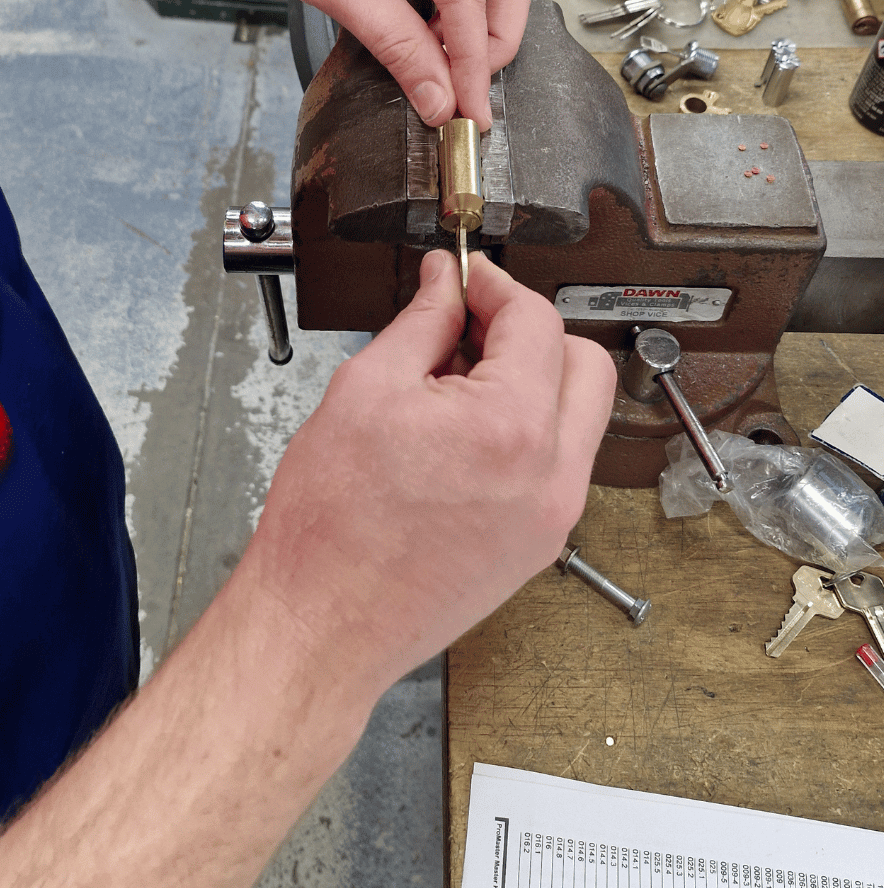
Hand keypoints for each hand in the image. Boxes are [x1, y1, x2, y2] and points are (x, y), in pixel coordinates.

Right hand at [243, 249, 615, 688]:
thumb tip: (445, 285)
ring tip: (455, 383)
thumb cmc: (329, 527)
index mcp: (511, 427)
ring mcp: (553, 517)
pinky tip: (461, 431)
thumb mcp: (365, 390)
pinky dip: (525, 431)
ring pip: (578, 415)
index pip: (535, 320)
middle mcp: (552, 476)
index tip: (464, 279)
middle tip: (469, 324)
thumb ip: (422, 323)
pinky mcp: (541, 544)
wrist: (322, 625)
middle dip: (530, 330)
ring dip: (532, 381)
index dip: (494, 284)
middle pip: (582, 363)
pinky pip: (557, 463)